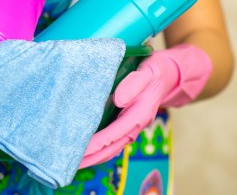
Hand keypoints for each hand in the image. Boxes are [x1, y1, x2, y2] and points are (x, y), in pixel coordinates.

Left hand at [80, 44, 211, 167]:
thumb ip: (134, 83)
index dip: (96, 145)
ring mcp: (131, 127)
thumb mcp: (147, 72)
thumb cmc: (154, 72)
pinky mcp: (127, 125)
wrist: (167, 75)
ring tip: (72, 162)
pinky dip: (98, 149)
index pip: (113, 135)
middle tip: (69, 164)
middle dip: (91, 158)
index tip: (79, 151)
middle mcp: (135, 125)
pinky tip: (85, 151)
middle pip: (111, 148)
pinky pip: (112, 142)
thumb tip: (119, 100)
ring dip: (93, 157)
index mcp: (139, 115)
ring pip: (111, 148)